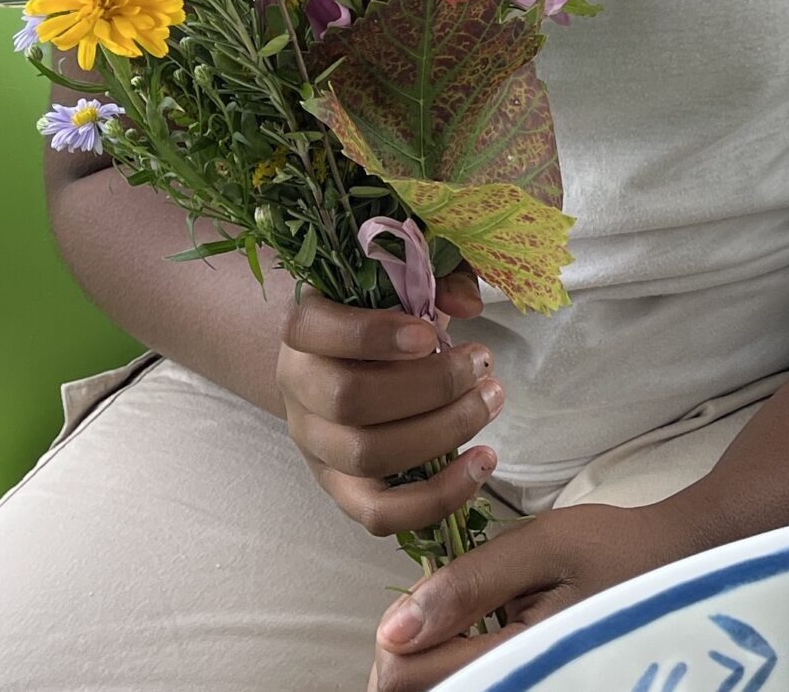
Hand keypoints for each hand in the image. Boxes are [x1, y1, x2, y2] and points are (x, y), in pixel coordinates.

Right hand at [278, 270, 497, 536]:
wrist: (340, 366)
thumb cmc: (379, 317)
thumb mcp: (400, 281)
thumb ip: (435, 273)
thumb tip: (466, 303)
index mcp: (302, 329)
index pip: (311, 329)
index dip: (371, 334)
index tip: (430, 333)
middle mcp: (298, 389)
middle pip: (350, 399)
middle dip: (431, 385)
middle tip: (482, 364)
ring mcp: (315, 445)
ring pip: (367, 456)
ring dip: (442, 432)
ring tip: (490, 401)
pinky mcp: (341, 489)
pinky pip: (379, 514)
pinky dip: (436, 497)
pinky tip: (481, 465)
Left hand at [368, 499, 715, 691]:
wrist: (679, 565)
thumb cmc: (616, 548)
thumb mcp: (544, 545)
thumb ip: (470, 584)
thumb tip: (394, 628)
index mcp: (524, 657)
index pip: (414, 678)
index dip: (395, 641)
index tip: (418, 600)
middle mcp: (525, 685)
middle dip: (409, 653)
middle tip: (434, 605)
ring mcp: (532, 685)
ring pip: (444, 691)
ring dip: (433, 659)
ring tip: (460, 614)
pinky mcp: (536, 683)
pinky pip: (476, 682)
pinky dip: (459, 661)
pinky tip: (477, 631)